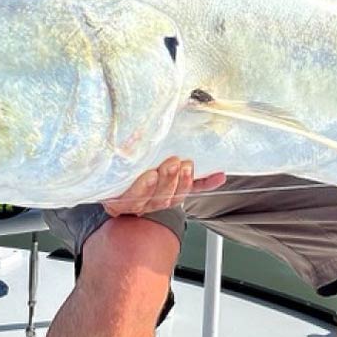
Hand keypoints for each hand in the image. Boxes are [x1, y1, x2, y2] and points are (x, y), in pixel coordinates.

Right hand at [103, 156, 225, 217]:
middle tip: (173, 163)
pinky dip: (207, 183)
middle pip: (155, 200)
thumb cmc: (122, 160)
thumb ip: (124, 148)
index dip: (142, 190)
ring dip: (183, 182)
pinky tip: (217, 177)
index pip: (129, 199)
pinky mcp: (178, 190)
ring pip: (173, 197)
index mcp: (120, 195)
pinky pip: (194, 190)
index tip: (151, 175)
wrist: (131, 157)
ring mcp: (160, 197)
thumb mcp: (119, 155)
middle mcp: (141, 200)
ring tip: (187, 166)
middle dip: (167, 181)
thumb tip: (132, 136)